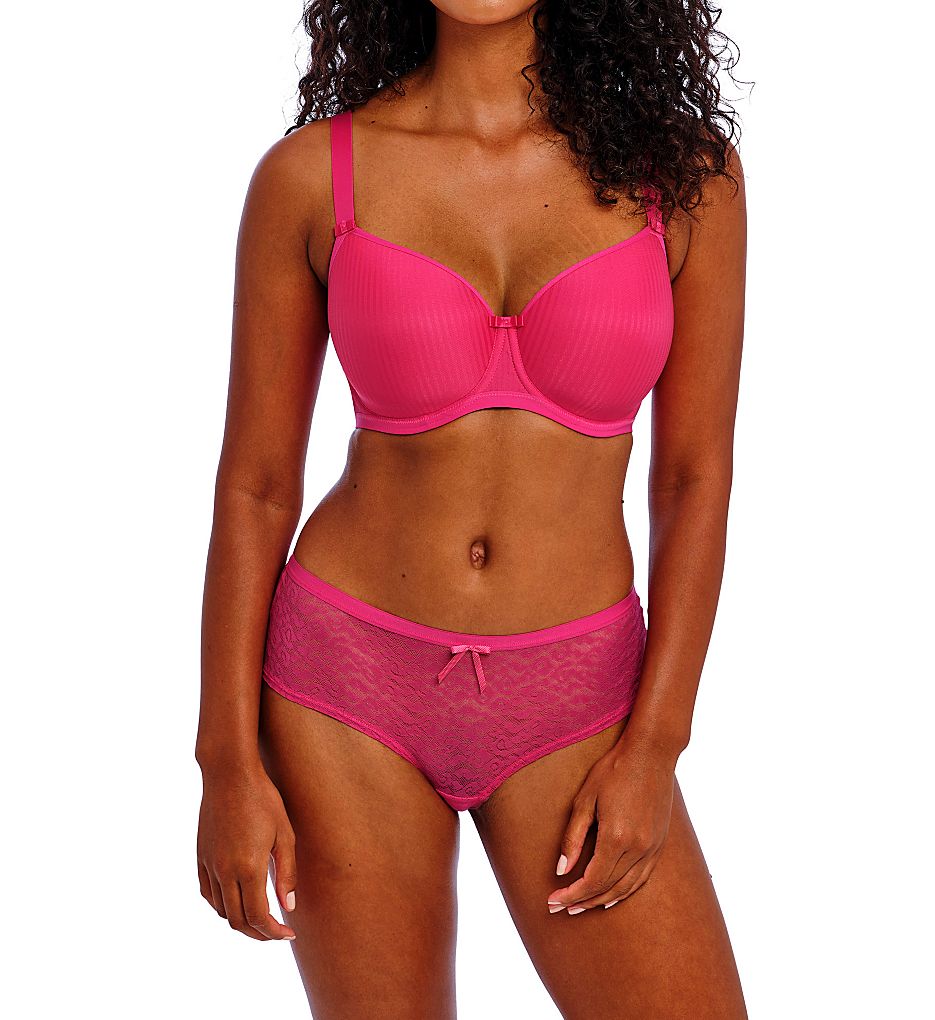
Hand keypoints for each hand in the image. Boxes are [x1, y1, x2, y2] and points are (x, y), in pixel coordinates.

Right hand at [197, 763, 297, 940]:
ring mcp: (209, 865)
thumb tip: (288, 906)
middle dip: (259, 933)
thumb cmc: (263, 799)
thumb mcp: (284, 834)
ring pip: (221, 910)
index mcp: (248, 868)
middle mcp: (224, 871)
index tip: (289, 934)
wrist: (229, 774)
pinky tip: (236, 900)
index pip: (259, 916)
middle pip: (238, 920)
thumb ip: (286, 873)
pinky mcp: (201, 857)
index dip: (274, 932)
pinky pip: (208, 893)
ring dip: (240, 921)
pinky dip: (222, 906)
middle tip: (277, 932)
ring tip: (260, 918)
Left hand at [547, 734, 675, 913]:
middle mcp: (638, 848)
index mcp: (616, 837)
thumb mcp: (585, 799)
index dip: (571, 894)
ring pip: (627, 887)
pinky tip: (612, 895)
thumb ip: (573, 836)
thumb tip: (562, 870)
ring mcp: (652, 847)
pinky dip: (626, 891)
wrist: (651, 753)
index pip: (592, 880)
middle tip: (560, 908)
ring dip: (603, 900)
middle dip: (583, 901)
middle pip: (608, 888)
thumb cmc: (613, 770)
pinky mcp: (659, 843)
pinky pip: (642, 878)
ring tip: (582, 906)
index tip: (552, 901)